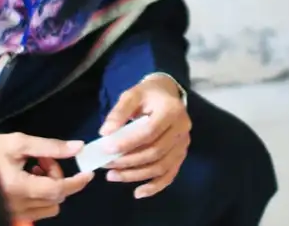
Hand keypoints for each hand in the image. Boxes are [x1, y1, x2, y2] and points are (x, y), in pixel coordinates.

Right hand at [0, 133, 91, 221]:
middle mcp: (16, 206)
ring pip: (47, 208)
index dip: (77, 181)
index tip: (88, 171)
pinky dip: (40, 197)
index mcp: (19, 187)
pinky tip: (28, 179)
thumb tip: (78, 147)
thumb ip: (50, 146)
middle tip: (44, 159)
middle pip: (56, 199)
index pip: (58, 189)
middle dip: (59, 177)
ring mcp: (11, 213)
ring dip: (51, 189)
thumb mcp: (16, 143)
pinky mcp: (7, 214)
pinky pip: (35, 212)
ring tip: (35, 168)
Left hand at [98, 75, 191, 198]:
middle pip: (155, 152)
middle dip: (128, 161)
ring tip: (112, 176)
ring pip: (161, 166)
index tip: (106, 148)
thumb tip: (105, 133)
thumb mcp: (132, 95)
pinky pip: (169, 175)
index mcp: (171, 110)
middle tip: (105, 164)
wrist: (167, 95)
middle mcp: (182, 129)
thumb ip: (118, 112)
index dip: (127, 142)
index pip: (149, 131)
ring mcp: (183, 144)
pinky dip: (154, 186)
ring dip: (135, 175)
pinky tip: (138, 193)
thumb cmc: (147, 95)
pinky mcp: (181, 155)